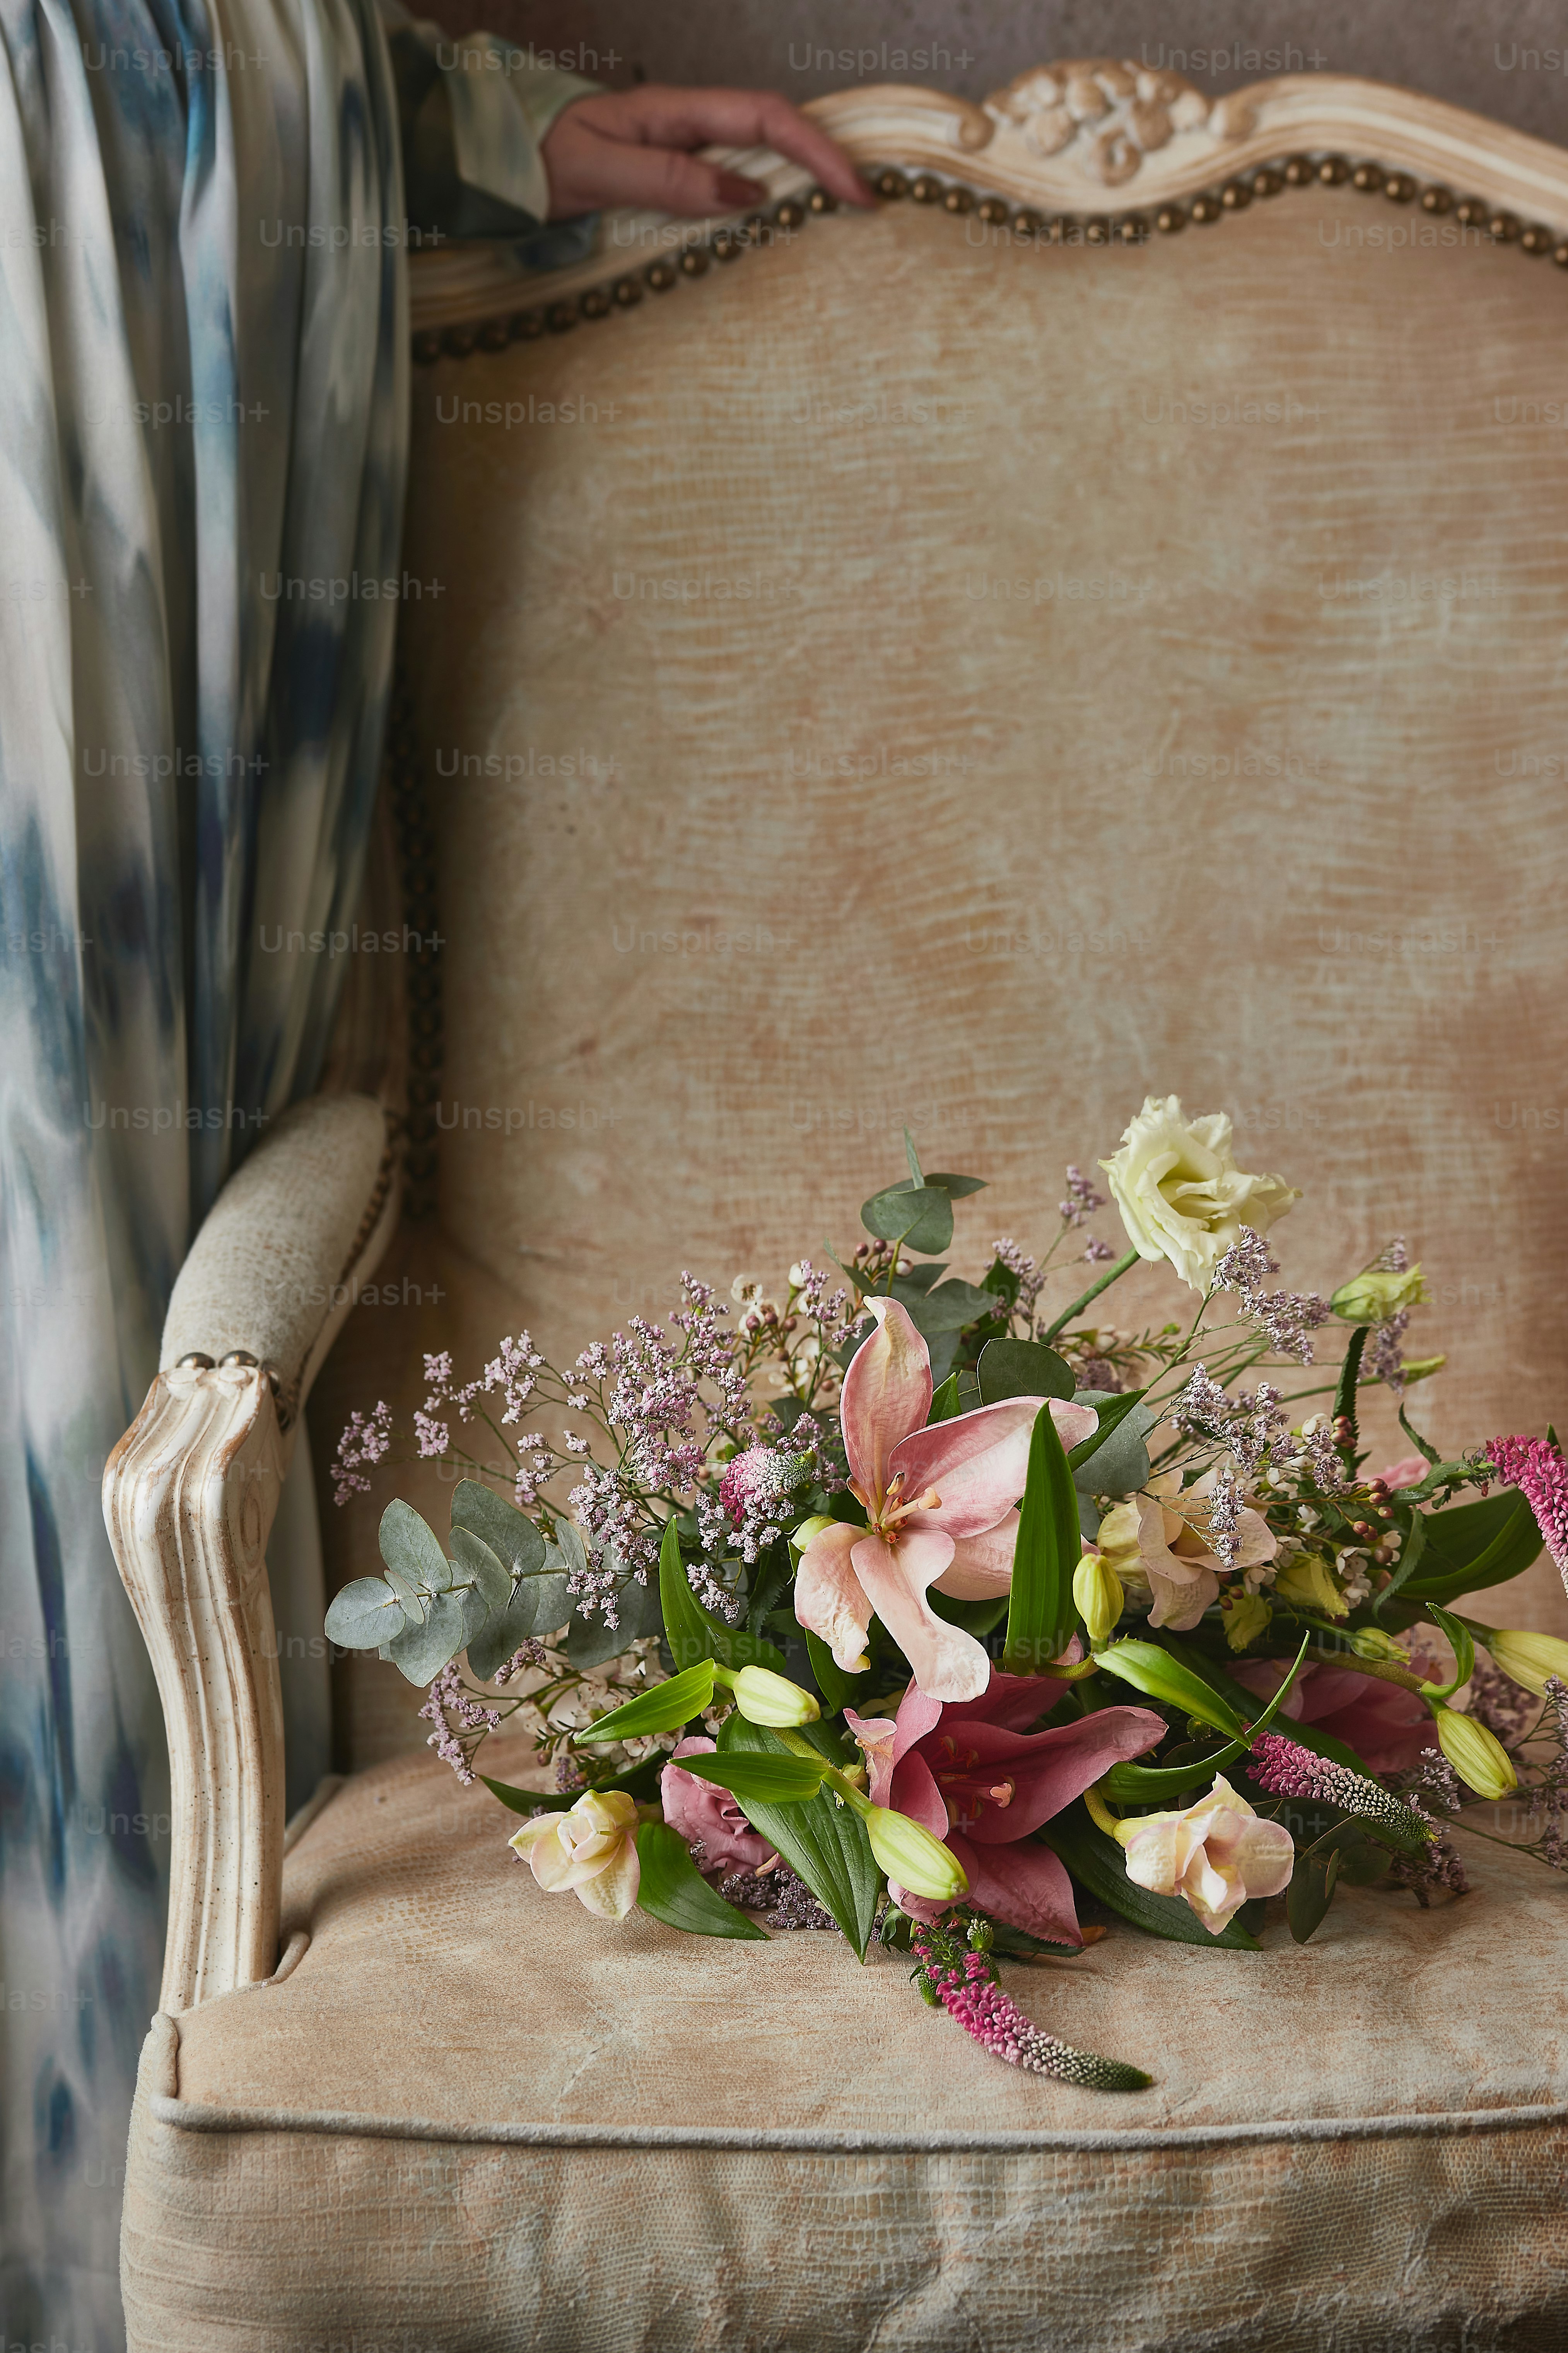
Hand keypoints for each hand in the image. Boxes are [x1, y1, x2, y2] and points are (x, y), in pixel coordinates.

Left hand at [541, 84, 875, 219]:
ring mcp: (683, 145)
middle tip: (867, 206)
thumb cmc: (538, 158)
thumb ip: (669, 179)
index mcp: (675, 111)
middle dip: (827, 160)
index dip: (817, 152)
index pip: (766, 118)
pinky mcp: (675, 171)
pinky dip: (769, 194)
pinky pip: (733, 177)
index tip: (853, 192)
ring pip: (760, 152)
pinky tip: (784, 220)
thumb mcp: (599, 170)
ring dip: (805, 178)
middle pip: (777, 129)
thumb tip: (746, 193)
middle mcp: (687, 122)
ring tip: (842, 213)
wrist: (497, 157)